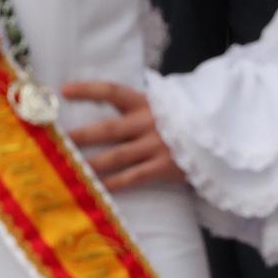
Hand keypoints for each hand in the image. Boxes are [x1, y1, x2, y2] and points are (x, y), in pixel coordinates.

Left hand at [62, 80, 185, 190]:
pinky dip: (114, 183)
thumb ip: (135, 107)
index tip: (64, 91)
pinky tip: (96, 187)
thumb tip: (98, 110)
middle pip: (108, 128)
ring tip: (69, 169)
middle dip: (81, 135)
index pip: (112, 91)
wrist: (220, 136)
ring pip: (117, 156)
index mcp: (145, 102)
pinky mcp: (164, 167)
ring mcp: (157, 146)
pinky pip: (133, 177)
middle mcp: (149, 122)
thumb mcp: (160, 105)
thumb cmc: (179, 120)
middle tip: (57, 141)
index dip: (88, 90)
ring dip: (91, 163)